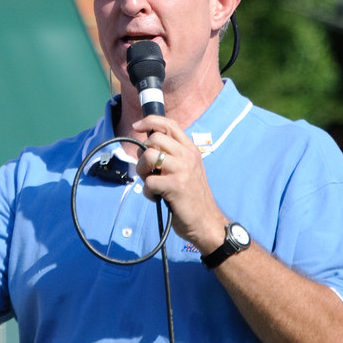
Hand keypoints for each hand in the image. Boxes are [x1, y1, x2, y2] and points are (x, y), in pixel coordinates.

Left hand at [133, 115, 226, 252]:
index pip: (169, 124)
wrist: (206, 221)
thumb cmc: (192, 197)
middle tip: (148, 170)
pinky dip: (148, 192)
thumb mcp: (187, 169)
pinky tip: (157, 198)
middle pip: (154, 139)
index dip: (150, 121)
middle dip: (143, 154)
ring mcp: (182, 169)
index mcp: (190, 149)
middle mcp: (187, 155)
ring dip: (142, 171)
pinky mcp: (175, 185)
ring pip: (148, 156)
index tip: (137, 126)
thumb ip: (171, 156)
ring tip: (151, 184)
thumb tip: (145, 147)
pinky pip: (148, 181)